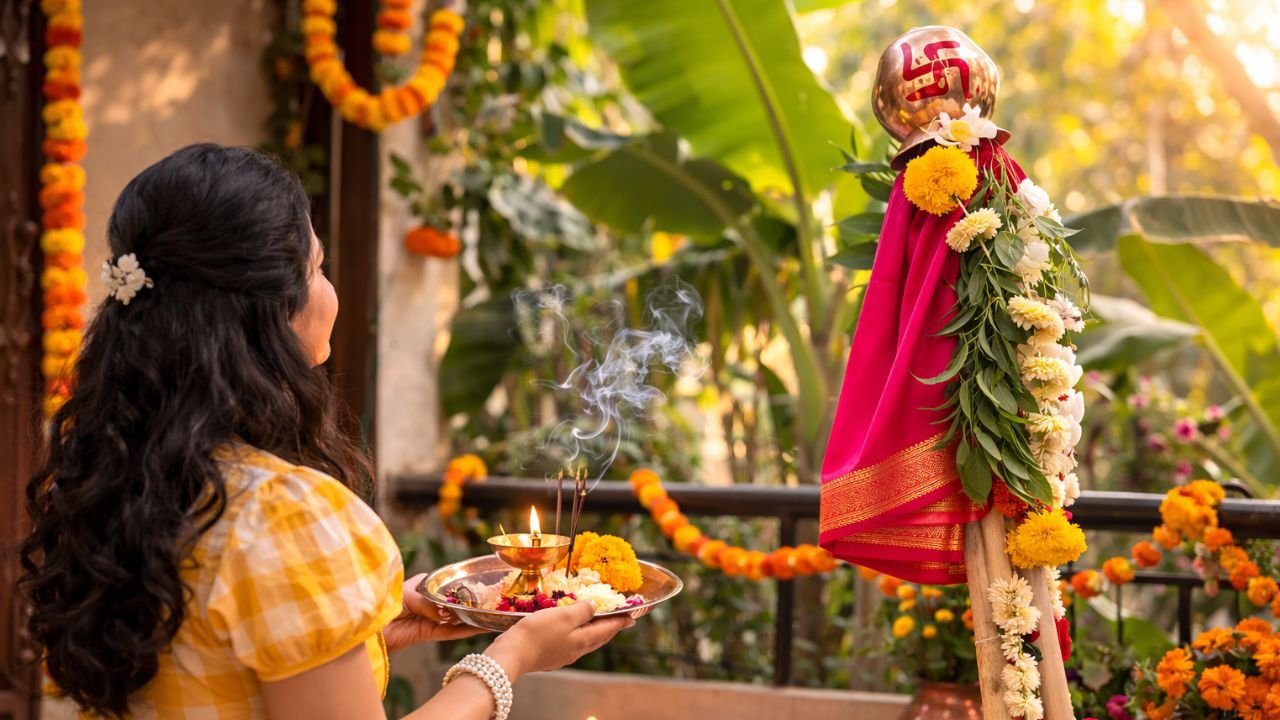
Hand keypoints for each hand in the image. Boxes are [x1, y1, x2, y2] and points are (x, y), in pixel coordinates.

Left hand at [383, 573, 490, 653]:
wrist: (369, 628)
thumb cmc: (385, 602)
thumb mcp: (408, 596)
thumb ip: (430, 604)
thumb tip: (448, 614)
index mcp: (424, 585)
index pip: (448, 582)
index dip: (463, 582)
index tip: (482, 581)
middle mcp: (430, 601)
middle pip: (455, 601)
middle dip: (472, 601)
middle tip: (495, 599)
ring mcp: (431, 618)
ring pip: (457, 617)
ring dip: (474, 616)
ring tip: (495, 613)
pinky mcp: (429, 633)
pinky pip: (452, 632)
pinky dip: (467, 630)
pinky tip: (483, 627)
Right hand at [482, 601, 633, 680]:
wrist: (512, 655)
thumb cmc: (538, 633)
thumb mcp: (564, 615)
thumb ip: (582, 610)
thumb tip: (594, 607)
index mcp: (583, 640)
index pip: (607, 628)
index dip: (620, 621)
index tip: (632, 616)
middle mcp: (576, 650)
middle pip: (599, 637)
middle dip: (610, 628)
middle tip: (620, 620)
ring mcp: (562, 655)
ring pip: (585, 642)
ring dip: (595, 632)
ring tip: (598, 623)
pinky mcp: (549, 656)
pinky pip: (571, 644)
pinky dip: (578, 635)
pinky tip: (571, 632)